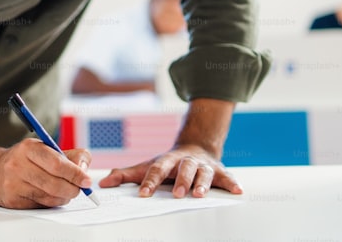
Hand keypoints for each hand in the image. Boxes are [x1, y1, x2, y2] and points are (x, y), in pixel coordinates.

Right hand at [0, 138, 92, 208]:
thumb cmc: (26, 159)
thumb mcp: (46, 149)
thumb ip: (71, 156)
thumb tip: (84, 171)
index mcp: (29, 147)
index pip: (57, 163)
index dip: (75, 173)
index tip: (87, 180)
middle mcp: (18, 164)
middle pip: (54, 183)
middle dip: (72, 189)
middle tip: (78, 189)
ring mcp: (12, 183)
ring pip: (49, 197)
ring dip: (63, 197)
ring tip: (65, 192)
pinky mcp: (11, 199)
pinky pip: (39, 205)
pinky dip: (51, 203)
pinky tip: (50, 196)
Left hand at [99, 144, 241, 197]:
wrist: (195, 146)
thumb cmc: (169, 163)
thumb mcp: (148, 166)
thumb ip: (126, 175)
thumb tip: (104, 184)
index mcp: (167, 161)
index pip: (157, 169)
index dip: (150, 181)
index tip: (143, 194)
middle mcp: (185, 161)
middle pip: (183, 169)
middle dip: (180, 181)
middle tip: (176, 194)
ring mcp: (203, 165)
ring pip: (203, 173)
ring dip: (202, 183)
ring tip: (199, 194)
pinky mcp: (219, 171)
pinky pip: (227, 177)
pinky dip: (233, 183)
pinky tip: (238, 191)